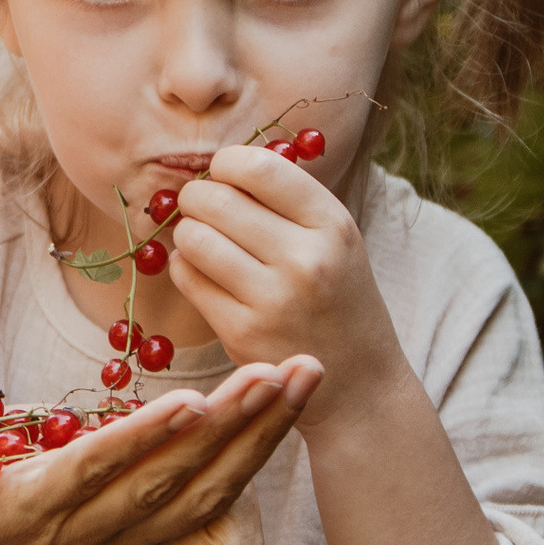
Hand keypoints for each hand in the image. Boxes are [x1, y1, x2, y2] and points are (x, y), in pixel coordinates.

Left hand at [0, 359, 321, 544]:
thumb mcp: (73, 498)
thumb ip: (132, 479)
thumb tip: (190, 442)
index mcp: (129, 537)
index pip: (219, 498)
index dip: (263, 450)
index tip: (299, 391)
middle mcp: (112, 540)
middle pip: (209, 485)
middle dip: (265, 427)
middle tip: (312, 368)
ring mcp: (72, 527)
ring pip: (166, 477)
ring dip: (224, 428)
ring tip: (266, 379)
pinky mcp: (28, 504)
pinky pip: (97, 470)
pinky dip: (143, 437)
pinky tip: (182, 403)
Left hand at [167, 146, 398, 433]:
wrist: (359, 383)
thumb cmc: (337, 297)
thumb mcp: (334, 239)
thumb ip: (286, 199)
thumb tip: (218, 161)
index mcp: (333, 224)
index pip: (258, 166)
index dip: (226, 164)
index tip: (224, 176)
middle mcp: (306, 259)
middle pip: (214, 198)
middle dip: (196, 198)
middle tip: (202, 210)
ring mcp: (273, 299)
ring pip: (193, 236)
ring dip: (188, 234)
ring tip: (205, 243)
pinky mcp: (242, 332)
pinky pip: (186, 276)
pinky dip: (184, 268)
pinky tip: (204, 274)